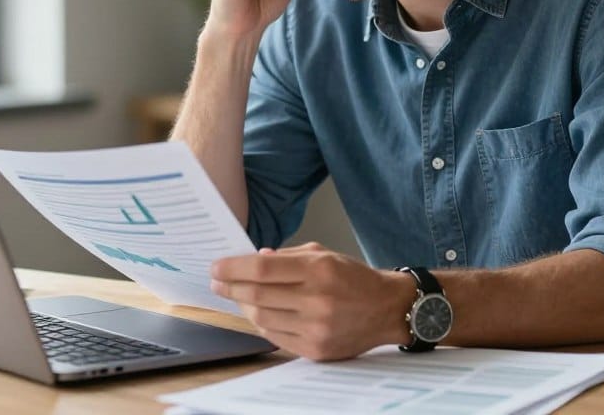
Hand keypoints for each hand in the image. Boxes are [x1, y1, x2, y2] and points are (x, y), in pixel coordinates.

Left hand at [211, 242, 412, 359]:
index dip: (233, 268)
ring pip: (262, 317)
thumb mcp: (325, 255)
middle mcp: (317, 299)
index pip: (262, 269)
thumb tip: (253, 259)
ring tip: (238, 297)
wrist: (387, 308)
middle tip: (218, 282)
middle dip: (230, 287)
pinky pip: (275, 336)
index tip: (217, 267)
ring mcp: (316, 327)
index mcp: (319, 269)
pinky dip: (262, 323)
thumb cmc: (354, 278)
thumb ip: (288, 256)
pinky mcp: (316, 349)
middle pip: (257, 295)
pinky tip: (259, 313)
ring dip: (244, 306)